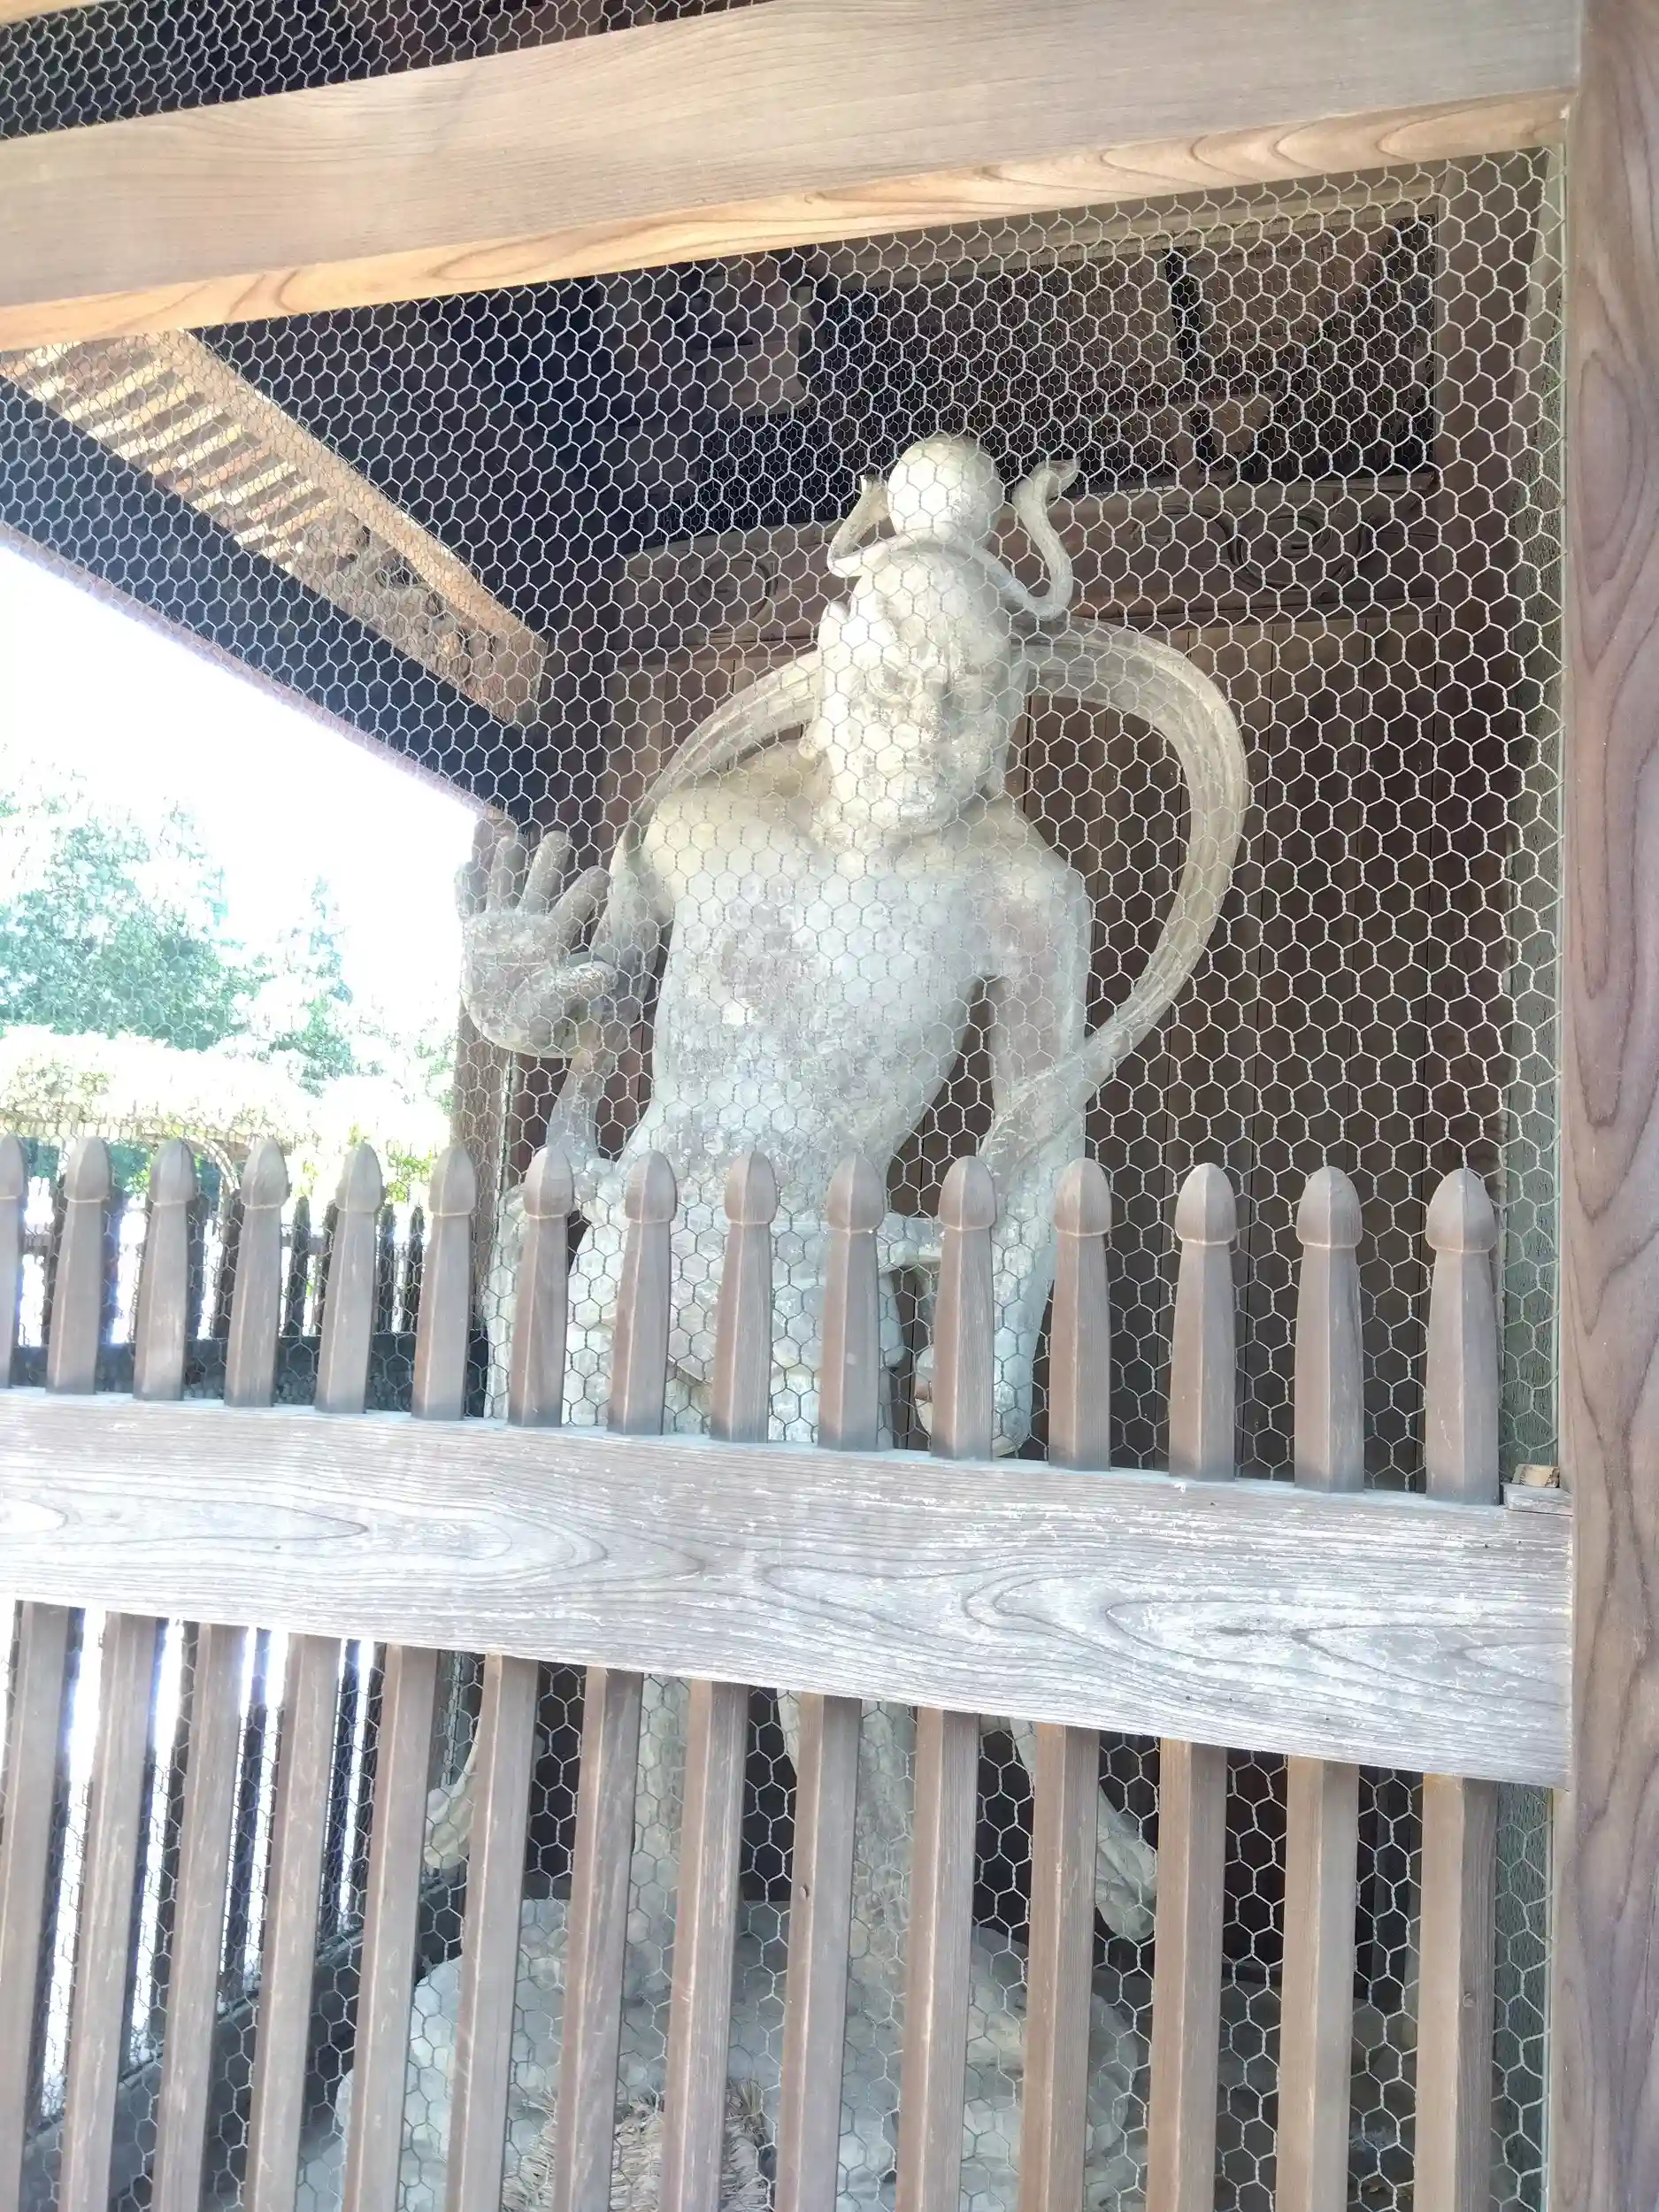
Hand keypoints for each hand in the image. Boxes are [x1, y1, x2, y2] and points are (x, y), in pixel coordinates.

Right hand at [456, 825, 619, 1054]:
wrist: (506, 1026)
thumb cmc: (541, 1021)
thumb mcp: (559, 1006)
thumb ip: (579, 987)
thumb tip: (608, 973)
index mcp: (553, 942)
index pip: (572, 911)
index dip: (585, 893)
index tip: (603, 875)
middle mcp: (528, 927)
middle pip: (540, 886)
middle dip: (548, 862)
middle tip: (559, 837)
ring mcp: (500, 927)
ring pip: (504, 886)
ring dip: (507, 863)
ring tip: (512, 838)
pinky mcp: (473, 934)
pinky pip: (467, 905)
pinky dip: (464, 887)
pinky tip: (465, 865)